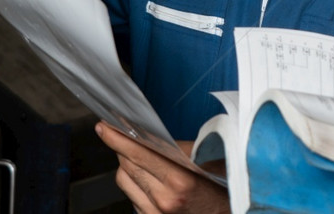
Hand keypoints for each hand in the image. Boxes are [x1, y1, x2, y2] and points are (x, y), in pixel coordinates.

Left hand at [95, 121, 230, 213]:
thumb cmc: (223, 187)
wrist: (228, 213)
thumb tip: (148, 135)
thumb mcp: (206, 160)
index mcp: (181, 180)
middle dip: (122, 147)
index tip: (105, 127)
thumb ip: (177, 148)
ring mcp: (156, 213)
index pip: (139, 153)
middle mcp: (165, 199)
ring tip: (138, 157)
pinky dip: (135, 184)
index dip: (118, 138)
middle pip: (127, 165)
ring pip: (124, 180)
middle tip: (118, 134)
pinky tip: (147, 178)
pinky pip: (131, 196)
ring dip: (127, 165)